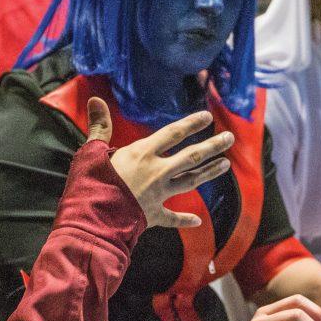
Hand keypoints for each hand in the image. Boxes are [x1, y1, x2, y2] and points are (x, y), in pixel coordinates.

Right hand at [88, 99, 232, 229]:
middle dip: (212, 146)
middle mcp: (156, 172)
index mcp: (142, 154)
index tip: (208, 117)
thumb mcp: (91, 150)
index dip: (191, 124)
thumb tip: (95, 99)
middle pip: (190, 156)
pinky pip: (172, 218)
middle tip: (230, 138)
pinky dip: (184, 219)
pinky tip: (198, 220)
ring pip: (190, 181)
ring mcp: (157, 194)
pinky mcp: (152, 215)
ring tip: (225, 165)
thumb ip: (100, 126)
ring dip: (208, 173)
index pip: (173, 134)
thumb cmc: (90, 183)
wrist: (93, 220)